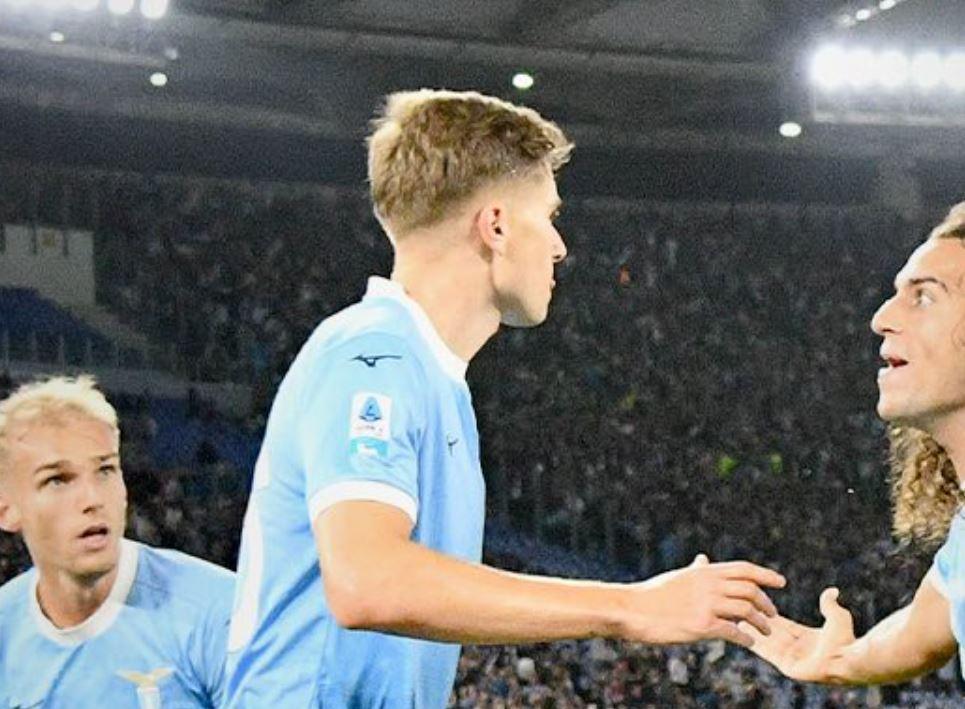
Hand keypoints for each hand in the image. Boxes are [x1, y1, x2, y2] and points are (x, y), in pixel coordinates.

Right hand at [625, 554, 785, 647]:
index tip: (782, 582)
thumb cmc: (654, 593)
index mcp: (705, 572)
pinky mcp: (702, 625)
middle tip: (773, 614)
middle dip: (766, 603)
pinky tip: (748, 642)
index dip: (766, 575)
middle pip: (750, 590)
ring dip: (761, 623)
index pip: (744, 569)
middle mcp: (709, 585)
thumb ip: (696, 570)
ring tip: (765, 632)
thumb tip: (703, 559)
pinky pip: (734, 632)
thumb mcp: (679, 576)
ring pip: (747, 611)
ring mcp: (706, 604)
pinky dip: (745, 638)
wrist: (634, 608)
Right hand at [738, 587, 855, 681]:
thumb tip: (833, 591)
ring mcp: (795, 660)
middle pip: (775, 635)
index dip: (773, 618)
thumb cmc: (846, 639)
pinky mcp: (789, 667)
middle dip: (759, 625)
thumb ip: (829, 604)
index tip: (761, 609)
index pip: (787, 627)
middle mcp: (801, 651)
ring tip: (737, 623)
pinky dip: (756, 643)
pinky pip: (769, 653)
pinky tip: (745, 635)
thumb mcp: (837, 616)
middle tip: (742, 615)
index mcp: (811, 640)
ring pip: (768, 643)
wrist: (848, 658)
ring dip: (754, 633)